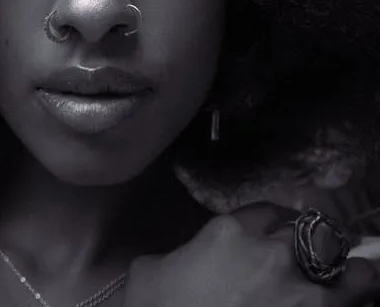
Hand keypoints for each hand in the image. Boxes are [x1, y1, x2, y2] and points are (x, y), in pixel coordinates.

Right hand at [122, 203, 379, 306]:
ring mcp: (302, 295)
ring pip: (349, 269)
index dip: (277, 220)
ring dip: (352, 271)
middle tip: (316, 251)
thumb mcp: (149, 271)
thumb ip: (180, 253)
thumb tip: (187, 258)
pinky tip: (358, 296)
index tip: (280, 230)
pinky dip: (357, 298)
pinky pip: (354, 305)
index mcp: (229, 233)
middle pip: (313, 231)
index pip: (268, 210)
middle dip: (316, 240)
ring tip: (356, 274)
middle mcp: (272, 254)